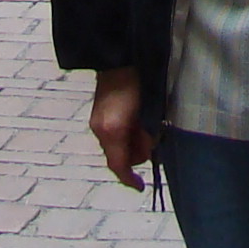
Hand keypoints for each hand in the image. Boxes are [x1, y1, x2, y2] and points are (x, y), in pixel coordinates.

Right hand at [90, 68, 153, 188]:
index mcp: (112, 131)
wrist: (120, 60)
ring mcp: (97, 122)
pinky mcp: (98, 116)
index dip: (130, 179)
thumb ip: (147, 136)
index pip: (118, 165)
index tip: (140, 187)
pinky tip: (135, 120)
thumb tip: (147, 152)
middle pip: (117, 157)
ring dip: (130, 143)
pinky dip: (124, 134)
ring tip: (144, 126)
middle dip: (135, 155)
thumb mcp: (149, 114)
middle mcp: (100, 130)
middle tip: (151, 139)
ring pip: (115, 146)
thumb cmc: (138, 85)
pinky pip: (112, 135)